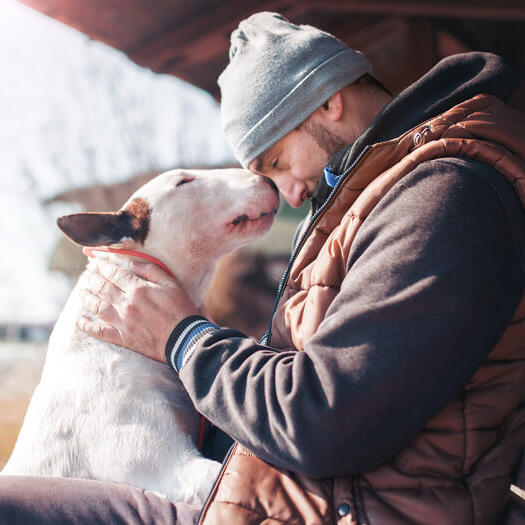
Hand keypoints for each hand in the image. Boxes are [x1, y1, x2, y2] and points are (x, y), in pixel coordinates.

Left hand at [77, 260, 199, 362]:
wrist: (185, 340)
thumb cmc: (181, 311)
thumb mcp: (172, 285)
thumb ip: (152, 271)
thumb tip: (133, 263)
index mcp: (138, 290)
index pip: (114, 274)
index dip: (103, 267)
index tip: (97, 263)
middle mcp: (126, 305)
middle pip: (103, 288)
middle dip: (93, 279)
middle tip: (88, 274)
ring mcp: (122, 322)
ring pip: (97, 307)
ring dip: (87, 297)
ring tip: (82, 291)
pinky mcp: (122, 338)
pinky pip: (99, 332)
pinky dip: (87, 326)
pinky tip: (80, 320)